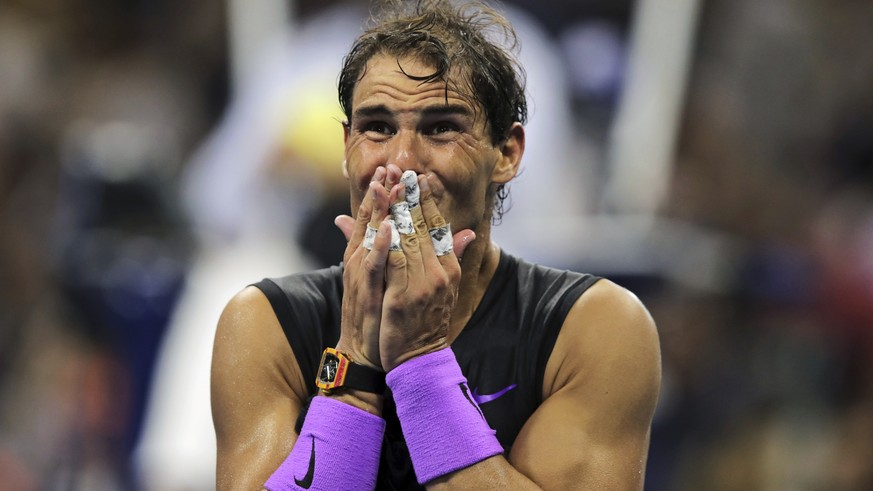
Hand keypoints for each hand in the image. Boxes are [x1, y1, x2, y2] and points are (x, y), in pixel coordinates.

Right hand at [332, 166, 390, 369]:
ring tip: (387, 185)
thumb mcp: (382, 281)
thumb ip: (388, 254)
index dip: (383, 194)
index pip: (375, 219)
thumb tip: (391, 230)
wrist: (366, 354)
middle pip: (371, 222)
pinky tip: (387, 227)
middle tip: (391, 166)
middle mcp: (361, 263)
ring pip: (370, 238)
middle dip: (381, 193)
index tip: (393, 170)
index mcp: (366, 258)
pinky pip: (374, 266)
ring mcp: (362, 278)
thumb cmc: (377, 317)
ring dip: (378, 211)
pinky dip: (379, 246)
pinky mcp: (367, 293)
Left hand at [378, 172, 474, 370]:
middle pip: (422, 227)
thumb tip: (469, 232)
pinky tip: (381, 223)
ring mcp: (422, 285)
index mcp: (449, 268)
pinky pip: (393, 264)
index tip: (420, 177)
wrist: (419, 359)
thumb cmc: (426, 322)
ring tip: (386, 185)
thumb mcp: (445, 287)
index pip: (438, 226)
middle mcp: (439, 273)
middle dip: (410, 196)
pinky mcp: (403, 297)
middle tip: (401, 169)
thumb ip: (453, 256)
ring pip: (407, 239)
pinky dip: (387, 242)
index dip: (428, 200)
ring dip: (394, 210)